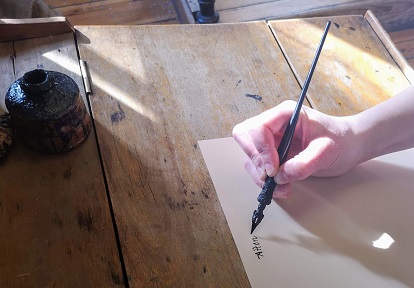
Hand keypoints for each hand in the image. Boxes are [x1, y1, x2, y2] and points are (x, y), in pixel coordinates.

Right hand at [232, 100, 359, 197]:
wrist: (349, 147)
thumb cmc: (341, 142)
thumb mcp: (326, 151)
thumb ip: (304, 163)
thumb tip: (281, 176)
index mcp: (284, 115)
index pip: (258, 128)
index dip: (261, 150)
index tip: (274, 169)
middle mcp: (273, 124)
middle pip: (245, 137)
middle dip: (255, 159)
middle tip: (272, 175)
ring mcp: (271, 139)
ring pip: (249, 155)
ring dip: (260, 175)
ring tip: (281, 188)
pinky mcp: (272, 154)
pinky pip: (258, 167)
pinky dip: (265, 181)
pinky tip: (281, 188)